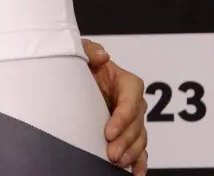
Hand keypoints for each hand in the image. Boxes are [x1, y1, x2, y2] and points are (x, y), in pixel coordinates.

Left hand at [85, 38, 148, 173]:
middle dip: (125, 141)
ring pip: (140, 139)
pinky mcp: (128, 133)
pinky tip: (135, 173)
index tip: (108, 131)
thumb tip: (102, 56)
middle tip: (112, 154)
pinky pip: (139, 150)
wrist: (73, 78)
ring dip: (132, 153)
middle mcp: (133, 102)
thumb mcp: (82, 51)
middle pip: (137, 124)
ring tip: (118, 162)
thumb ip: (90, 49)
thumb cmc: (81, 64)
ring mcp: (132, 120)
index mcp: (127, 82)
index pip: (131, 101)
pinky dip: (139, 162)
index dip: (123, 118)